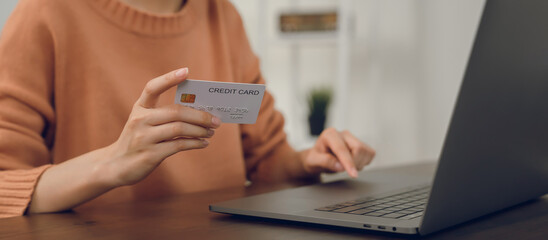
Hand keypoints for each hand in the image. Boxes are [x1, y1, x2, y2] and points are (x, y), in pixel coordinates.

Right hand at [102, 68, 220, 186]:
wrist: (116, 165)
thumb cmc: (138, 140)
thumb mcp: (144, 123)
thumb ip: (165, 116)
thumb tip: (200, 113)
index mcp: (140, 108)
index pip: (152, 87)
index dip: (169, 78)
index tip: (186, 71)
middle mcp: (140, 120)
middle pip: (176, 112)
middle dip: (200, 116)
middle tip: (216, 120)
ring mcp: (144, 137)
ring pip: (179, 129)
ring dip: (200, 130)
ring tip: (211, 132)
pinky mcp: (150, 154)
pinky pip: (179, 145)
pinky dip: (195, 143)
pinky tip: (203, 143)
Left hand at [301, 128, 374, 177]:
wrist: (318, 157)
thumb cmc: (315, 158)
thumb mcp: (313, 161)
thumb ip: (325, 161)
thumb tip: (340, 166)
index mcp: (330, 135)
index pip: (342, 149)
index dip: (348, 162)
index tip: (353, 174)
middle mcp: (343, 134)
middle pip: (358, 148)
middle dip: (354, 163)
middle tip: (343, 170)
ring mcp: (353, 138)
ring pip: (366, 151)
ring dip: (359, 164)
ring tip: (346, 166)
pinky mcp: (361, 144)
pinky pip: (370, 153)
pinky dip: (364, 162)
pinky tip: (353, 163)